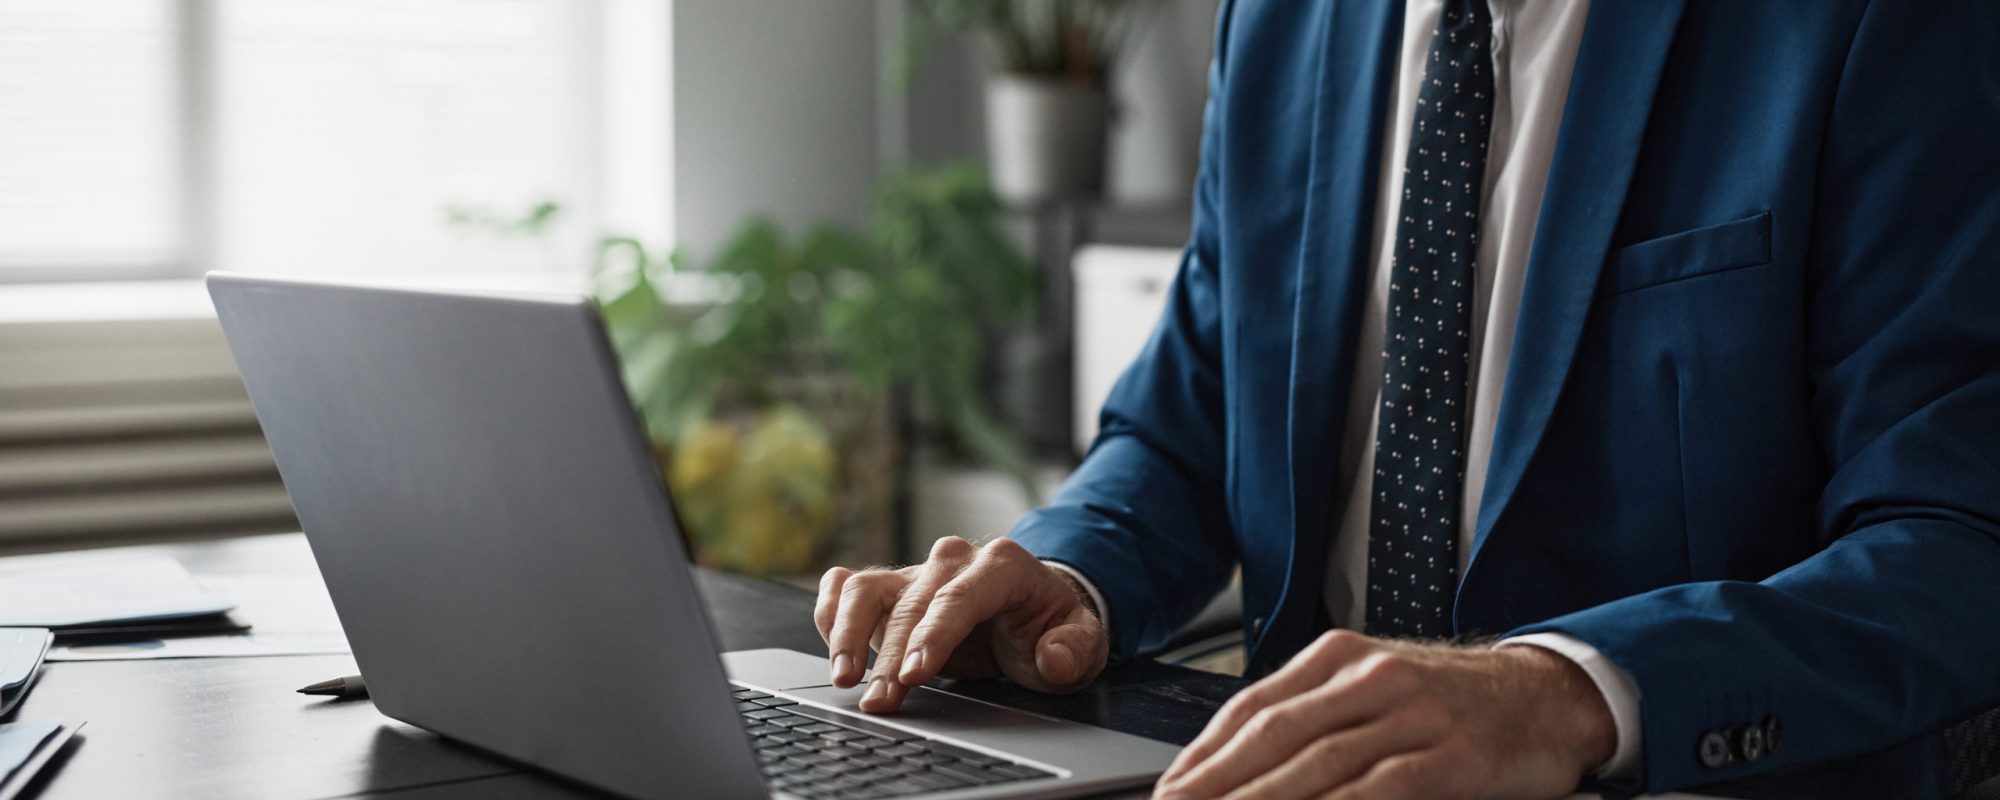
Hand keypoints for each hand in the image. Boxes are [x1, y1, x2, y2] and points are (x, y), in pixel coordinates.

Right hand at [813, 536, 1108, 713]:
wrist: (1030, 607)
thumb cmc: (1050, 624)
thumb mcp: (1081, 640)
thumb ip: (1074, 649)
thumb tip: (1052, 657)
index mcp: (1002, 565)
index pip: (960, 597)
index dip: (935, 634)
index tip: (916, 672)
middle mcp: (953, 560)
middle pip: (911, 605)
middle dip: (892, 657)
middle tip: (882, 701)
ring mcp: (916, 571)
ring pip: (867, 588)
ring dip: (848, 632)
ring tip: (845, 677)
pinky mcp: (890, 587)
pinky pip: (847, 587)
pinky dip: (831, 611)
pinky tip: (832, 646)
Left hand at [1154, 630, 1614, 799]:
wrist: (1549, 693)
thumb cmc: (1451, 699)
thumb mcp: (1374, 687)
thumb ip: (1313, 716)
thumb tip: (1238, 765)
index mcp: (1339, 656)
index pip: (1252, 707)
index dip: (1203, 753)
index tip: (1168, 789)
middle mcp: (1370, 677)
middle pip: (1273, 735)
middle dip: (1216, 782)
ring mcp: (1412, 714)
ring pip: (1317, 764)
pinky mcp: (1450, 756)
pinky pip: (1379, 789)